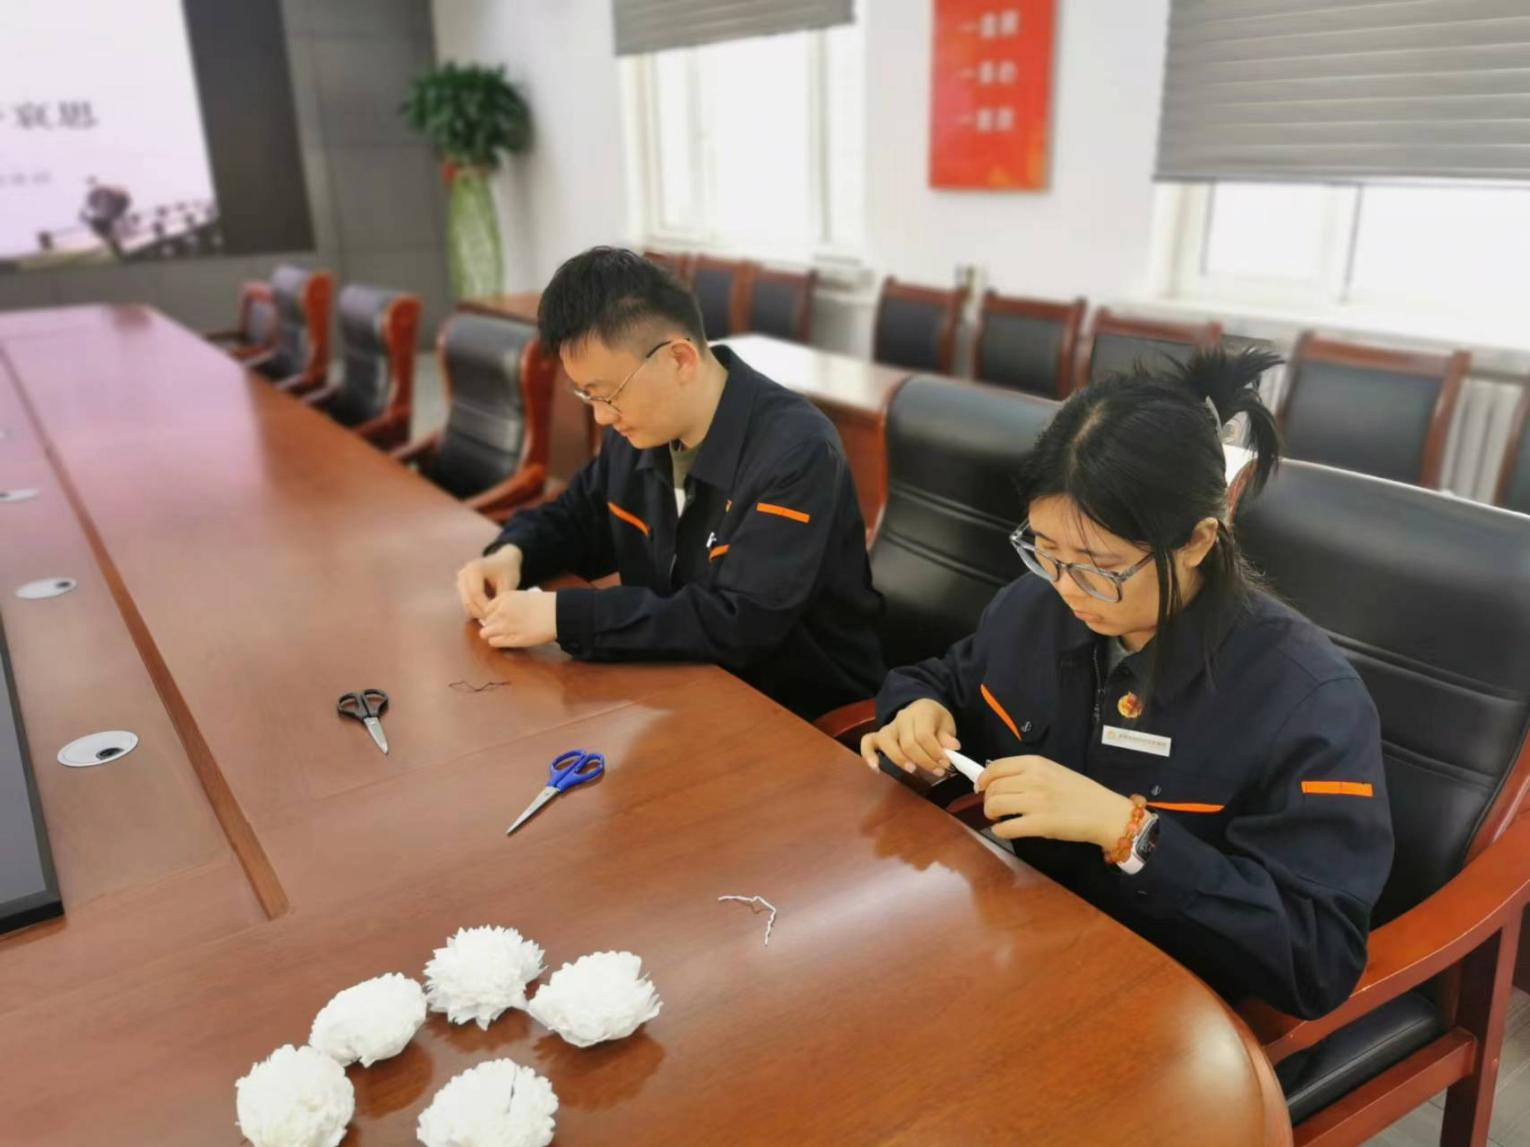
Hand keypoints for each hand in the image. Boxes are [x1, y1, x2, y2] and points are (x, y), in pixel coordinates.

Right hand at [456, 547, 522, 620]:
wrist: (503, 561)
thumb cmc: (508, 571)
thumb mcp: (508, 584)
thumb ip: (500, 599)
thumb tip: (494, 616)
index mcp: (474, 569)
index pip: (475, 593)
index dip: (484, 607)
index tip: (496, 615)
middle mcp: (464, 573)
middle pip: (468, 600)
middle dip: (480, 613)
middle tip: (493, 621)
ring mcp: (460, 580)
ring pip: (466, 603)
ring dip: (477, 613)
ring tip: (492, 616)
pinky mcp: (461, 587)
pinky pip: (466, 603)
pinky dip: (475, 610)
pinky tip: (487, 612)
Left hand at [478, 590, 557, 647]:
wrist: (558, 614)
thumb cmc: (544, 605)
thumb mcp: (522, 597)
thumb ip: (507, 604)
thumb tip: (495, 615)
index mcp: (504, 598)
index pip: (487, 609)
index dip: (493, 615)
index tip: (501, 618)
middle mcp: (502, 611)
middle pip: (486, 621)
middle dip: (492, 625)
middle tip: (503, 628)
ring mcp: (505, 625)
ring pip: (485, 633)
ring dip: (492, 634)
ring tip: (503, 635)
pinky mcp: (512, 638)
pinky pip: (494, 642)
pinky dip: (497, 642)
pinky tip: (507, 640)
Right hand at [859, 698, 959, 776]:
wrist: (922, 709)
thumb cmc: (935, 720)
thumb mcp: (947, 724)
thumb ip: (948, 736)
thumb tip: (952, 747)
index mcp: (921, 712)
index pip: (924, 735)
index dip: (935, 752)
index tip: (946, 763)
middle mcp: (902, 718)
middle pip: (908, 743)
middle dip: (924, 761)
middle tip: (938, 771)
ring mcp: (889, 726)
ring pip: (887, 743)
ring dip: (900, 760)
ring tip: (913, 770)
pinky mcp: (879, 735)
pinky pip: (867, 742)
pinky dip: (869, 755)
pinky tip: (876, 769)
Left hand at [976, 755, 1137, 848]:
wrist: (1105, 812)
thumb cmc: (1080, 792)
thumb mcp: (1053, 771)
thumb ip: (1028, 773)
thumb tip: (998, 781)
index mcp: (1036, 763)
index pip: (996, 767)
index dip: (983, 778)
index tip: (981, 787)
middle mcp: (1033, 779)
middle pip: (993, 788)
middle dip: (987, 799)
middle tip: (993, 806)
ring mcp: (1036, 802)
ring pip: (994, 805)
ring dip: (990, 813)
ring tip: (998, 817)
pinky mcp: (1040, 824)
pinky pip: (1006, 828)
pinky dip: (1000, 830)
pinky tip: (1005, 830)